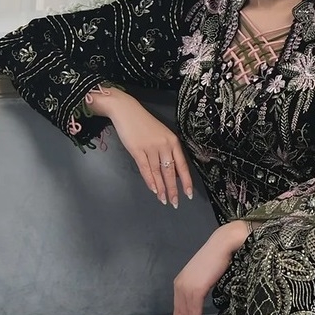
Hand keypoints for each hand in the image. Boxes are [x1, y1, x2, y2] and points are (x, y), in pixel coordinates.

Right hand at [86, 87, 193, 206]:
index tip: (188, 193)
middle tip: (175, 203)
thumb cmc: (144, 124)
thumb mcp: (161, 135)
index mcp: (173, 141)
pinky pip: (145, 168)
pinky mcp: (137, 150)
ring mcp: (151, 147)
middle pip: (171, 171)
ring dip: (161, 188)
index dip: (186, 181)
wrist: (126, 110)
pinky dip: (150, 181)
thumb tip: (173, 172)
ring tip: (164, 200)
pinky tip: (154, 190)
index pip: (182, 165)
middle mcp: (164, 145)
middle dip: (173, 189)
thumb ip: (168, 152)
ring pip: (158, 172)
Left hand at [172, 221, 251, 314]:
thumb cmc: (218, 257)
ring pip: (186, 314)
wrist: (223, 245)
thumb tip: (203, 294)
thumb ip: (200, 285)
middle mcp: (180, 285)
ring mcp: (187, 288)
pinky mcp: (196, 290)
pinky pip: (194, 311)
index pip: (178, 306)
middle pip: (179, 312)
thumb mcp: (204, 274)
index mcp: (181, 282)